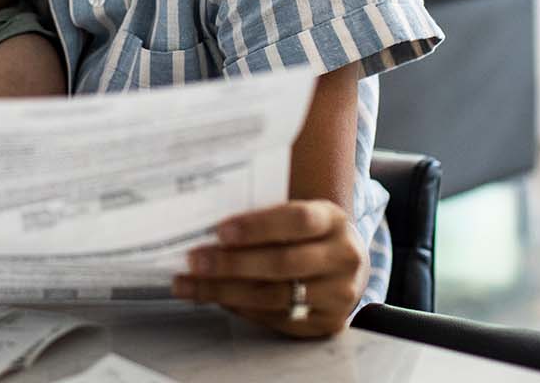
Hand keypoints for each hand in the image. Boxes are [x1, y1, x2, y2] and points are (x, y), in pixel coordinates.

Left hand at [172, 200, 366, 337]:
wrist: (348, 266)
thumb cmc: (311, 235)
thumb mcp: (300, 214)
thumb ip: (266, 218)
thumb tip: (209, 230)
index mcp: (334, 221)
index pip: (297, 220)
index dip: (257, 226)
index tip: (219, 231)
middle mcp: (342, 258)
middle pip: (283, 264)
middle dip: (232, 263)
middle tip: (195, 261)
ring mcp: (338, 295)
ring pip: (275, 297)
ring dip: (226, 291)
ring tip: (191, 284)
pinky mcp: (326, 324)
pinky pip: (276, 319)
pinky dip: (241, 308)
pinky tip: (217, 298)